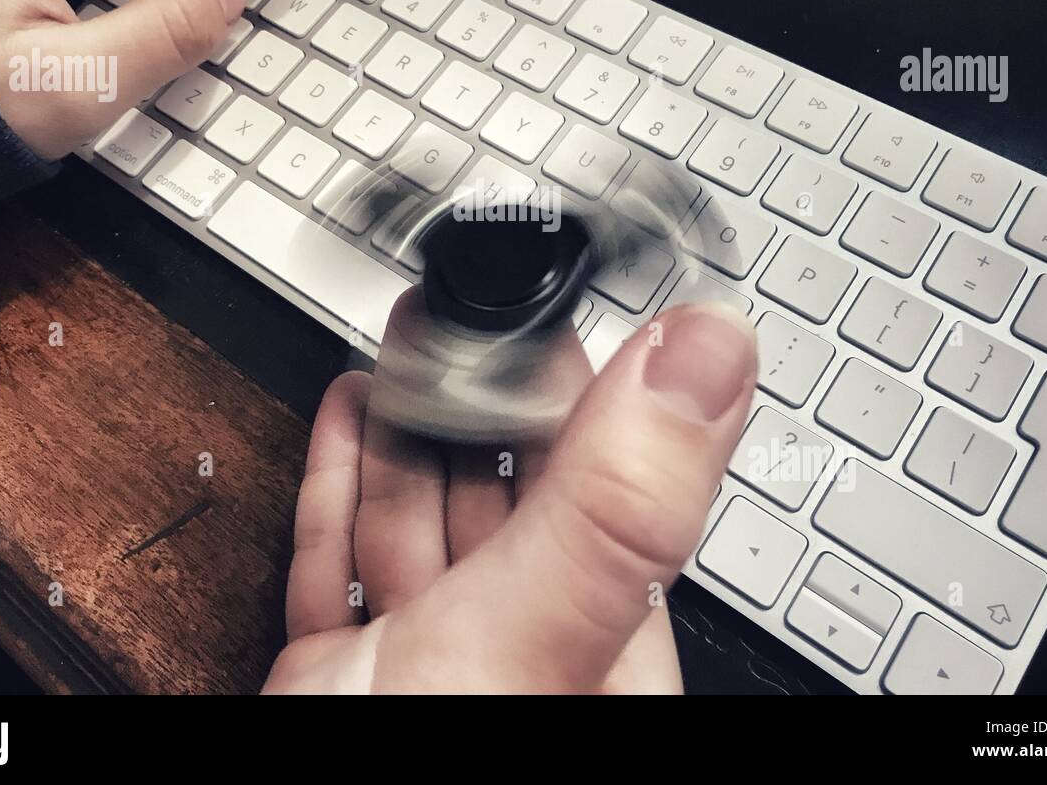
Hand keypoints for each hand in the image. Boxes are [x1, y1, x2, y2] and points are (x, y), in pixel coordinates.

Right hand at [263, 301, 756, 693]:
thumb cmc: (418, 772)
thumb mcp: (531, 638)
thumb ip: (614, 503)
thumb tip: (711, 353)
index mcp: (601, 662)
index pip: (618, 498)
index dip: (592, 395)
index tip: (566, 314)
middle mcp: (518, 661)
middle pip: (513, 497)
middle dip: (484, 393)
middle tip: (470, 307)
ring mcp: (422, 668)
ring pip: (425, 522)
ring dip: (410, 424)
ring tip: (410, 337)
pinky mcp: (335, 677)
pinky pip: (339, 564)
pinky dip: (340, 489)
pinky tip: (349, 422)